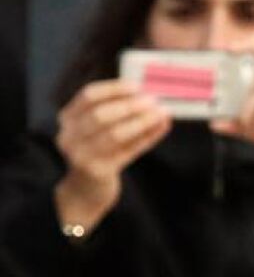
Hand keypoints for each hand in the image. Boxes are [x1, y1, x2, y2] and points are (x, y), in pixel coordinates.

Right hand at [54, 80, 171, 234]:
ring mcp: (82, 156)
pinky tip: (162, 127)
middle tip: (152, 100)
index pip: (88, 96)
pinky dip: (148, 136)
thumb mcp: (104, 129)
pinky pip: (128, 151)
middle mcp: (69, 136)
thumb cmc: (100, 151)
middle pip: (100, 114)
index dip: (114, 88)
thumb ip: (123, 112)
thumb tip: (153, 97)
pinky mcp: (98, 171)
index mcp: (68, 119)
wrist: (86, 190)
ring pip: (115, 134)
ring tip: (161, 113)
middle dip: (129, 105)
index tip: (137, 86)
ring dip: (142, 121)